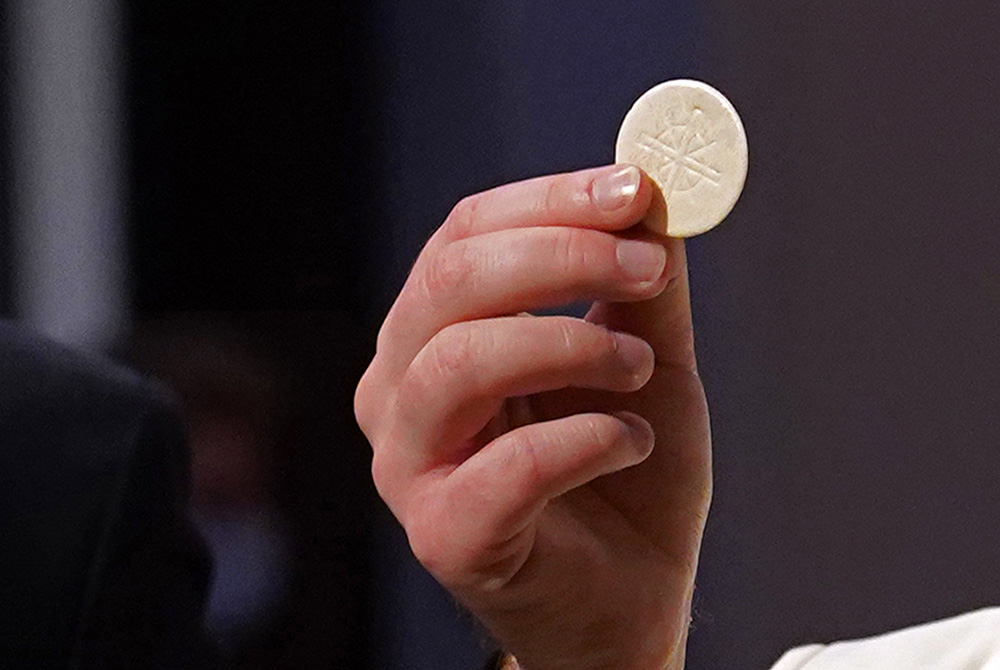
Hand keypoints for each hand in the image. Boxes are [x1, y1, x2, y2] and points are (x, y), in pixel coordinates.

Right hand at [355, 165, 710, 669]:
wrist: (627, 598)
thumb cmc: (622, 474)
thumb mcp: (643, 362)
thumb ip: (640, 290)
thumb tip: (654, 201)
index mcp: (436, 333)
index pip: (464, 236)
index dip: (550, 202)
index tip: (636, 189)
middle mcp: (400, 389)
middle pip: (449, 284)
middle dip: (560, 257)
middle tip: (647, 266)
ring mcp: (409, 464)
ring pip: (455, 363)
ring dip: (568, 345)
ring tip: (637, 369)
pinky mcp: (443, 534)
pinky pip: (505, 466)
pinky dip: (585, 440)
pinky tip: (631, 441)